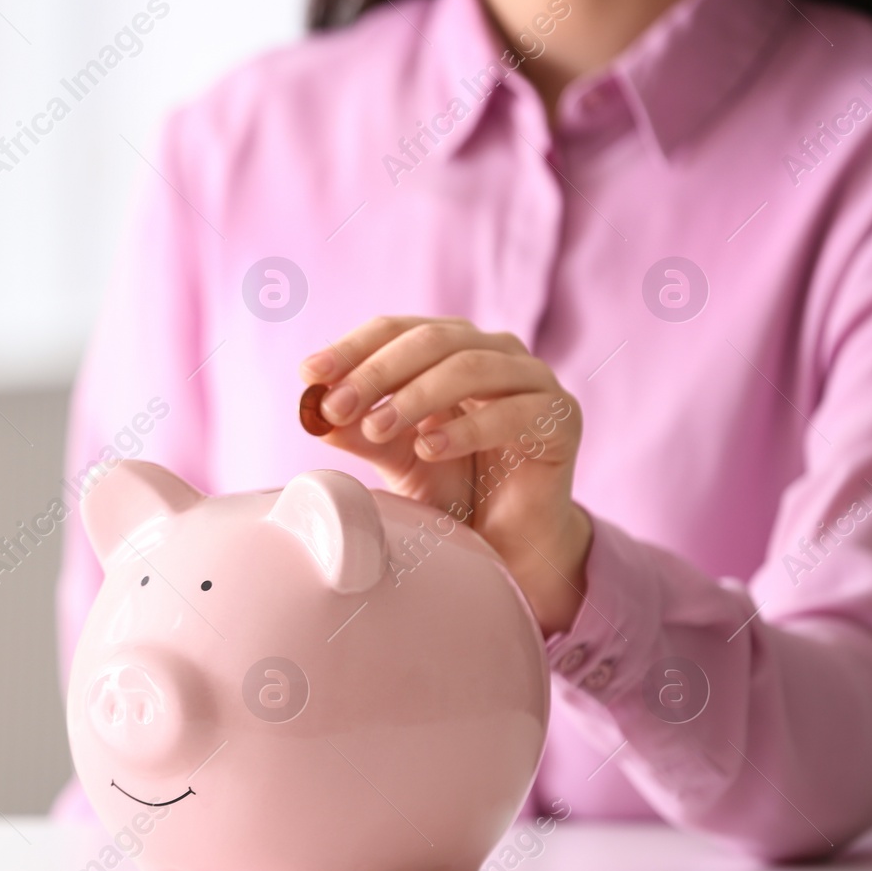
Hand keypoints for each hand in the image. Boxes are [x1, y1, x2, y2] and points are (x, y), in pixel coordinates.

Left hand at [300, 317, 590, 634]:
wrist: (507, 540)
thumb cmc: (451, 486)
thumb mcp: (393, 455)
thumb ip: (358, 428)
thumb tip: (311, 408)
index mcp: (452, 347)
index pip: (397, 329)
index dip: (352, 348)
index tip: (309, 375)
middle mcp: (495, 352)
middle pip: (431, 341)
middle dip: (376, 372)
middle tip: (336, 406)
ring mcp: (533, 380)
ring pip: (471, 367)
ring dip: (415, 396)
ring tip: (376, 430)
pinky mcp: (562, 417)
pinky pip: (512, 413)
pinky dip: (465, 428)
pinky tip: (429, 449)